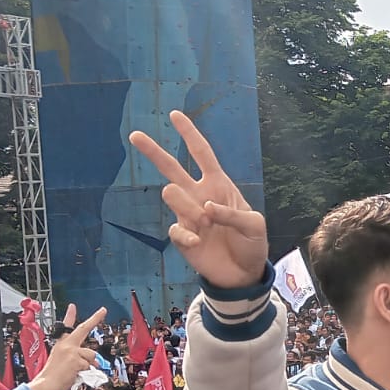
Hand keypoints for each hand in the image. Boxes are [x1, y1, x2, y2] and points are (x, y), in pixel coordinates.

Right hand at [28, 307, 107, 389]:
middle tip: (103, 310)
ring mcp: (72, 351)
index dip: (70, 315)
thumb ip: (78, 358)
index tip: (73, 306)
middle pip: (83, 328)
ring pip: (91, 354)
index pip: (66, 327)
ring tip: (75, 370)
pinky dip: (85, 371)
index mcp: (61, 344)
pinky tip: (75, 374)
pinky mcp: (77, 360)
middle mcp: (66, 345)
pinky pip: (89, 366)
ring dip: (88, 364)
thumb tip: (95, 362)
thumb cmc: (53, 375)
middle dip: (95, 318)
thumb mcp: (61, 361)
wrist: (47, 384)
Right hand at [129, 110, 268, 288]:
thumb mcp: (254, 225)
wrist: (244, 273)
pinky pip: (176, 229)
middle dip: (154, 151)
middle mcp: (199, 195)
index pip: (201, 154)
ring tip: (207, 224)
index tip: (175, 115)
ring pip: (172, 195)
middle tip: (135, 135)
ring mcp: (188, 216)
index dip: (189, 134)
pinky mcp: (182, 236)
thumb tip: (207, 207)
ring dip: (189, 207)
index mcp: (219, 185)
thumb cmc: (252, 243)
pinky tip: (198, 243)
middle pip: (172, 168)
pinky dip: (188, 236)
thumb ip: (233, 214)